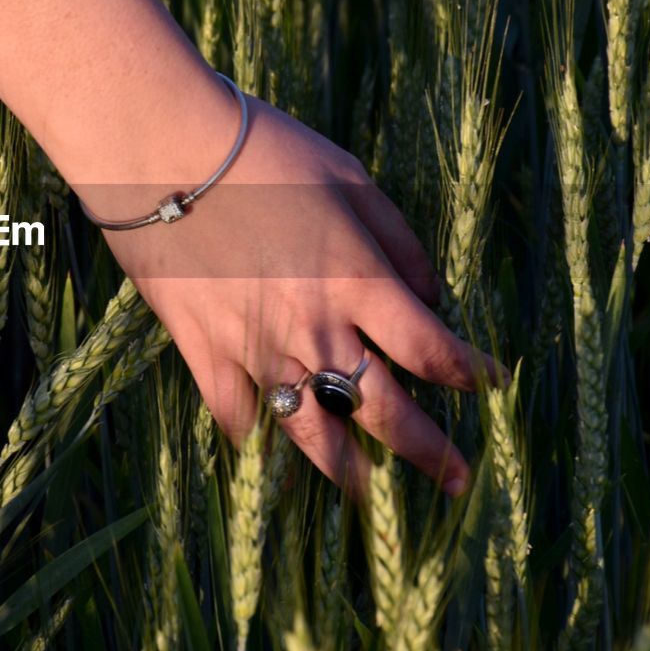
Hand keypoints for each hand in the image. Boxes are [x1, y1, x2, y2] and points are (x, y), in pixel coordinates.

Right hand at [83, 96, 505, 495]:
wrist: (160, 150)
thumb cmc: (259, 152)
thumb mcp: (348, 176)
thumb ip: (397, 240)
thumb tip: (430, 293)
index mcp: (357, 280)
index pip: (431, 349)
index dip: (469, 374)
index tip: (489, 385)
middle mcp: (314, 327)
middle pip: (384, 409)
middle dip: (428, 450)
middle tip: (454, 479)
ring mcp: (255, 347)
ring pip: (312, 432)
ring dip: (349, 472)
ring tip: (373, 500)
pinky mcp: (203, 351)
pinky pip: (236, 417)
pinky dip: (257, 442)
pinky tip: (272, 458)